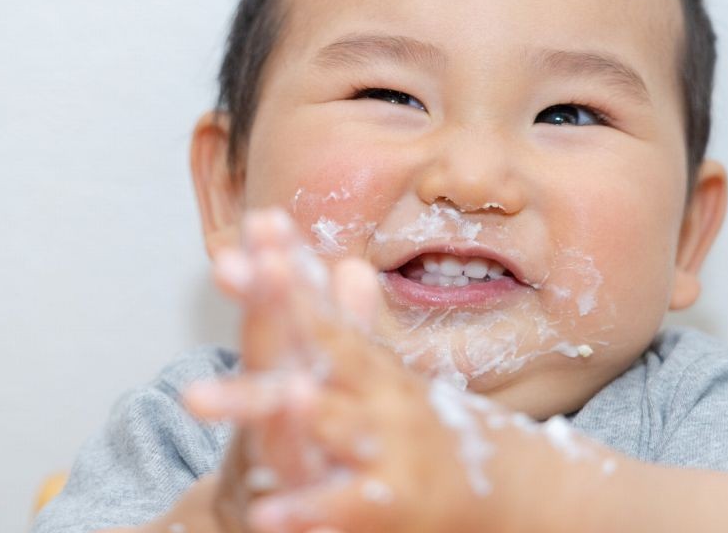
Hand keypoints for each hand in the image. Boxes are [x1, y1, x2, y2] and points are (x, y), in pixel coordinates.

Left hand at [186, 208, 613, 532]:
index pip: (321, 303)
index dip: (286, 266)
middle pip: (319, 351)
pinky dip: (306, 510)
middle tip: (219, 274)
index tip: (253, 224)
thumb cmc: (429, 429)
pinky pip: (344, 505)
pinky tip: (266, 515)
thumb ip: (351, 323)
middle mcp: (380, 396)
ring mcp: (389, 446)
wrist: (508, 491)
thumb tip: (345, 262)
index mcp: (370, 364)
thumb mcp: (388, 375)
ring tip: (278, 390)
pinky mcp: (391, 503)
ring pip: (332, 424)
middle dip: (272, 311)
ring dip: (297, 411)